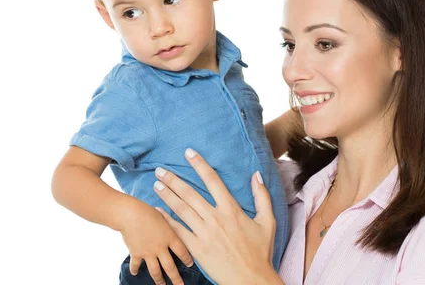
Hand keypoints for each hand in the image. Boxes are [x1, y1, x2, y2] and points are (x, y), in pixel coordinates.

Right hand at [120, 200, 193, 284]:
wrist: (130, 214)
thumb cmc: (148, 211)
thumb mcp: (164, 217)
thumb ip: (170, 225)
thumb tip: (176, 225)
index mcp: (170, 237)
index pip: (182, 252)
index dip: (187, 259)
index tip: (190, 265)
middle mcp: (160, 248)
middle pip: (170, 267)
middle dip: (176, 278)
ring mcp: (148, 253)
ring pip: (155, 271)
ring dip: (159, 280)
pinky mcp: (136, 253)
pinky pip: (136, 265)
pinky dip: (135, 269)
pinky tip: (134, 273)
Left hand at [153, 149, 282, 284]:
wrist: (251, 279)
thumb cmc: (260, 251)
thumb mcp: (268, 222)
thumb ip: (262, 196)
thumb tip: (256, 174)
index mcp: (231, 210)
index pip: (213, 181)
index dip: (199, 165)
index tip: (188, 153)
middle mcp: (215, 218)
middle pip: (190, 193)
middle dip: (173, 179)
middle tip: (159, 169)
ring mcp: (204, 233)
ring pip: (182, 209)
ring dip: (167, 195)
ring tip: (156, 184)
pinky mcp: (197, 248)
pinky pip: (178, 230)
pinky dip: (167, 219)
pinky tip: (158, 209)